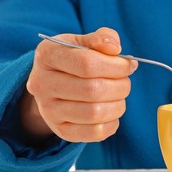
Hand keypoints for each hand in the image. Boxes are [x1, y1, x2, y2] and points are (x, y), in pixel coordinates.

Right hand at [21, 27, 137, 142]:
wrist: (52, 85)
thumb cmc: (73, 60)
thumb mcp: (82, 42)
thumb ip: (101, 39)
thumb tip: (115, 48)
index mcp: (48, 55)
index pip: (88, 63)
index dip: (116, 66)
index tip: (128, 65)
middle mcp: (42, 84)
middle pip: (94, 90)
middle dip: (121, 86)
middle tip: (125, 82)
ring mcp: (49, 110)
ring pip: (96, 113)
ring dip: (119, 104)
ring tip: (119, 96)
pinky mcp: (61, 131)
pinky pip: (96, 132)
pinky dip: (112, 122)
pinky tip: (111, 110)